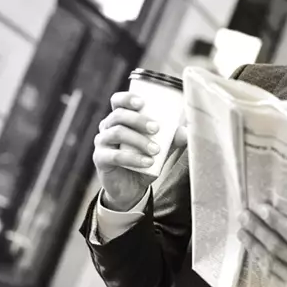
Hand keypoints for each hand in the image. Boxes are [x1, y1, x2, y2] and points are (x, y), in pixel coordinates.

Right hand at [92, 92, 187, 210]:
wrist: (132, 187)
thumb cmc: (145, 160)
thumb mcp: (161, 148)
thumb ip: (172, 139)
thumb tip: (186, 132)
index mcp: (120, 118)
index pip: (117, 101)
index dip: (127, 98)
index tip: (142, 103)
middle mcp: (107, 127)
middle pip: (118, 115)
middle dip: (138, 120)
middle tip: (156, 128)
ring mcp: (101, 143)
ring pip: (117, 133)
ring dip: (139, 140)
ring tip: (155, 150)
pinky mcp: (100, 160)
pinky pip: (114, 155)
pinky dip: (133, 158)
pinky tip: (147, 162)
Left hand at [237, 205, 286, 286]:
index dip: (276, 221)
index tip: (262, 209)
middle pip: (277, 247)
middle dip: (258, 229)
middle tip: (245, 216)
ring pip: (270, 262)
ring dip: (254, 245)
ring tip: (243, 232)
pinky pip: (273, 277)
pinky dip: (262, 262)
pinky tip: (255, 252)